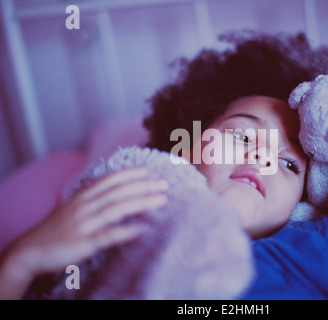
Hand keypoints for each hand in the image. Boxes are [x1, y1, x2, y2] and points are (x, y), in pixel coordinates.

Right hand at [6, 167, 168, 277]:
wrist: (30, 250)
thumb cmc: (56, 228)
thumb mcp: (73, 206)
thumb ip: (94, 197)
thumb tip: (119, 192)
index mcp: (82, 196)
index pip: (109, 180)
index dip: (129, 174)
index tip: (147, 171)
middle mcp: (84, 206)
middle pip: (118, 192)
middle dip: (144, 186)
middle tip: (165, 184)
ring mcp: (84, 224)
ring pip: (116, 209)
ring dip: (141, 203)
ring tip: (162, 201)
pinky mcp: (83, 243)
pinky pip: (107, 236)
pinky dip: (125, 232)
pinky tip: (142, 230)